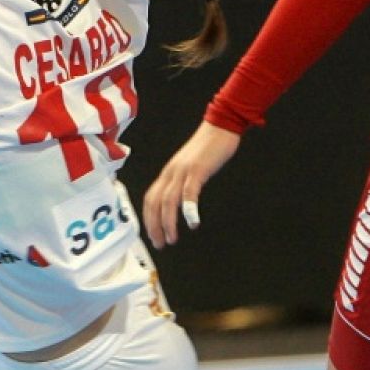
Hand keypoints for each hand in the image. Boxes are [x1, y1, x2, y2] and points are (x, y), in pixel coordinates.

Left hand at [143, 120, 241, 248]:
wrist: (220, 126)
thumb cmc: (208, 148)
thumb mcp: (190, 167)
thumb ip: (183, 182)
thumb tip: (180, 201)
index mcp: (168, 172)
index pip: (150, 198)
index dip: (149, 218)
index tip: (153, 235)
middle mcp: (171, 172)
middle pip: (154, 202)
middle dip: (154, 225)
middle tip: (160, 243)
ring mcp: (183, 170)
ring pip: (168, 200)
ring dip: (167, 222)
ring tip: (172, 238)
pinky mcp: (198, 169)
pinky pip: (189, 192)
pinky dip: (189, 209)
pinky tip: (193, 222)